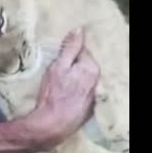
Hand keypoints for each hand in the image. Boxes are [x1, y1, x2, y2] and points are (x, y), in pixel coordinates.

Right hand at [29, 28, 99, 147]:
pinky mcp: (89, 106)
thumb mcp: (58, 66)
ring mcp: (94, 94)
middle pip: (84, 64)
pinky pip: (82, 91)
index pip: (81, 50)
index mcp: (91, 68)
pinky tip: (64, 95)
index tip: (57, 57)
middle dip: (72, 64)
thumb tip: (79, 29)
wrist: (53, 123)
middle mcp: (97, 80)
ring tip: (59, 83)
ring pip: (83, 78)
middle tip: (56, 70)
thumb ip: (69, 48)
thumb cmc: (53, 93)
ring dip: (74, 77)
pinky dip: (75, 90)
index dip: (67, 52)